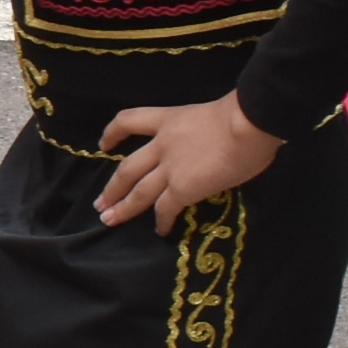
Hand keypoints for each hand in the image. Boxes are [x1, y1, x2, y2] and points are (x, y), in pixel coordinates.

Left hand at [93, 94, 284, 234]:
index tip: (103, 145)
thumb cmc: (242, 115)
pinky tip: (161, 231)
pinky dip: (161, 222)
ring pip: (137, 191)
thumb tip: (211, 147)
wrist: (248, 124)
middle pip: (127, 168)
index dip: (113, 133)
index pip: (130, 120)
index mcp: (169, 119)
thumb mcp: (211, 116)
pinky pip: (164, 208)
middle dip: (112, 188)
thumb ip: (201, 132)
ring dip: (123, 208)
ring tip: (109, 219)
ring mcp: (170, 168)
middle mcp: (162, 144)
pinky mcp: (182, 188)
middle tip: (100, 203)